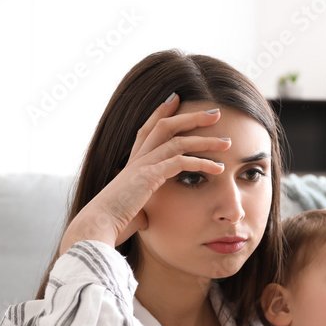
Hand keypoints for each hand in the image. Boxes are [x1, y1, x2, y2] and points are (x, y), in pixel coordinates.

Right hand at [59, 95, 230, 254]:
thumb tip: (144, 216)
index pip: (148, 129)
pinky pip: (181, 162)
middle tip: (215, 113)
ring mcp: (142, 165)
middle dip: (191, 117)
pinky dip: (202, 163)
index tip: (175, 98)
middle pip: (166, 126)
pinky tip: (218, 168)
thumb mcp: (131, 210)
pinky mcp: (149, 176)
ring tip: (227, 142)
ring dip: (206, 140)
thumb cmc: (113, 222)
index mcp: (132, 163)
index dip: (161, 112)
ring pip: (178, 141)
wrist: (98, 226)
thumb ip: (141, 207)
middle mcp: (137, 159)